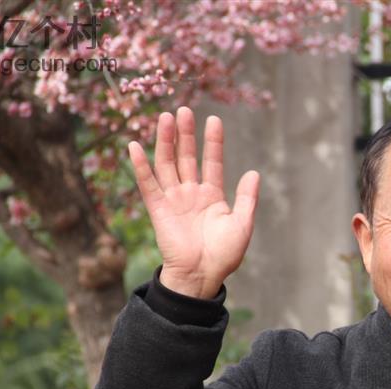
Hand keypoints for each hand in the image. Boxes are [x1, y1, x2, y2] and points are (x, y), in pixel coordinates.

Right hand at [128, 106, 259, 298]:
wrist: (202, 275)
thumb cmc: (225, 255)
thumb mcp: (242, 224)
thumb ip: (247, 198)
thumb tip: (254, 172)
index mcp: (212, 197)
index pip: (212, 162)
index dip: (213, 142)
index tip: (214, 120)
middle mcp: (191, 194)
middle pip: (187, 157)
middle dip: (186, 134)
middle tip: (184, 110)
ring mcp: (174, 200)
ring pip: (168, 164)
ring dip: (166, 141)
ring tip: (166, 117)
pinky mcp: (158, 210)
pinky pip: (148, 184)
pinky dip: (141, 165)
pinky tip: (136, 145)